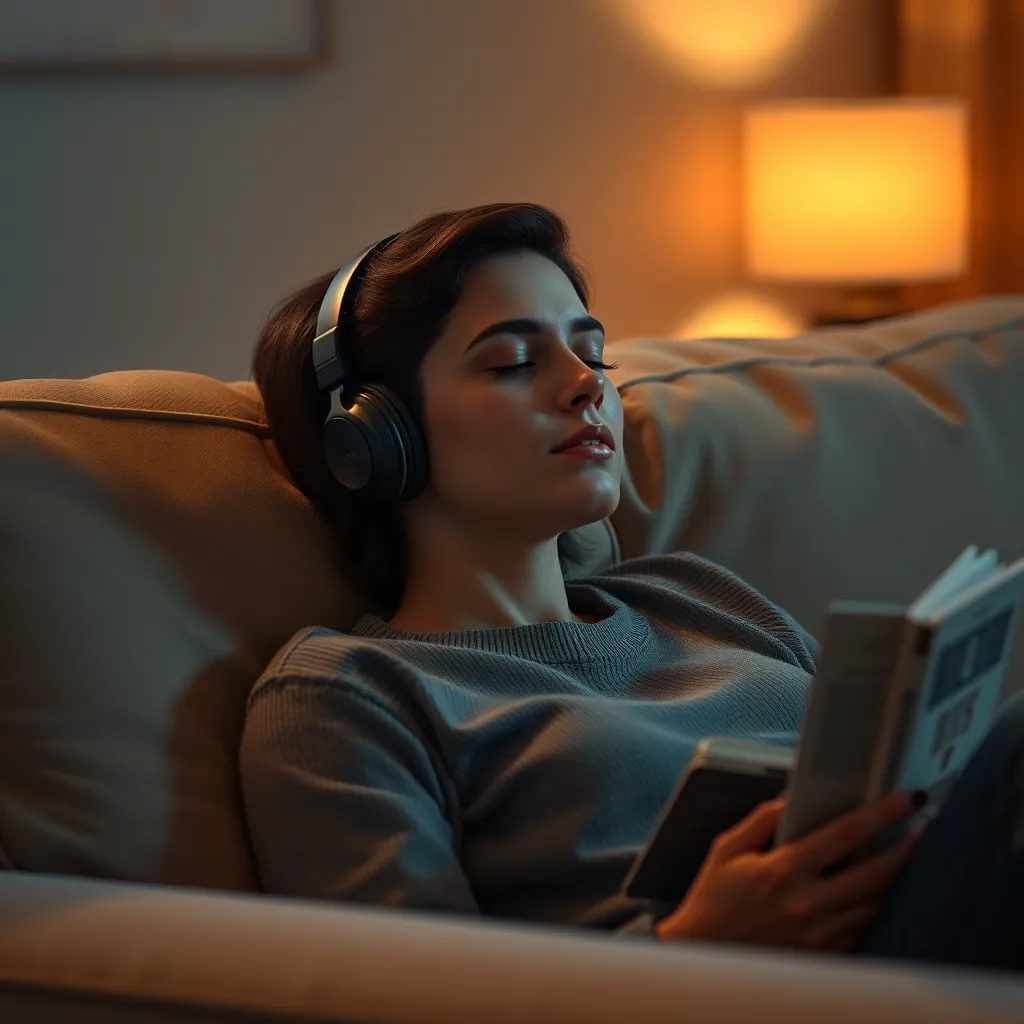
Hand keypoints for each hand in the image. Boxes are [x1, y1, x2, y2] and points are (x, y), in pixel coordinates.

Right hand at [655, 791, 923, 952]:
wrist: (705, 956)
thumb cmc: (712, 900)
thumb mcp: (726, 850)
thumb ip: (761, 820)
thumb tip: (792, 798)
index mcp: (784, 870)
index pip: (846, 835)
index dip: (882, 814)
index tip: (907, 799)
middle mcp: (808, 903)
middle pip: (876, 873)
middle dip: (905, 848)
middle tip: (921, 828)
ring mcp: (820, 934)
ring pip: (876, 903)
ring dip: (896, 878)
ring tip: (905, 856)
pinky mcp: (824, 954)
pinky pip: (863, 928)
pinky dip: (875, 906)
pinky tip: (878, 890)